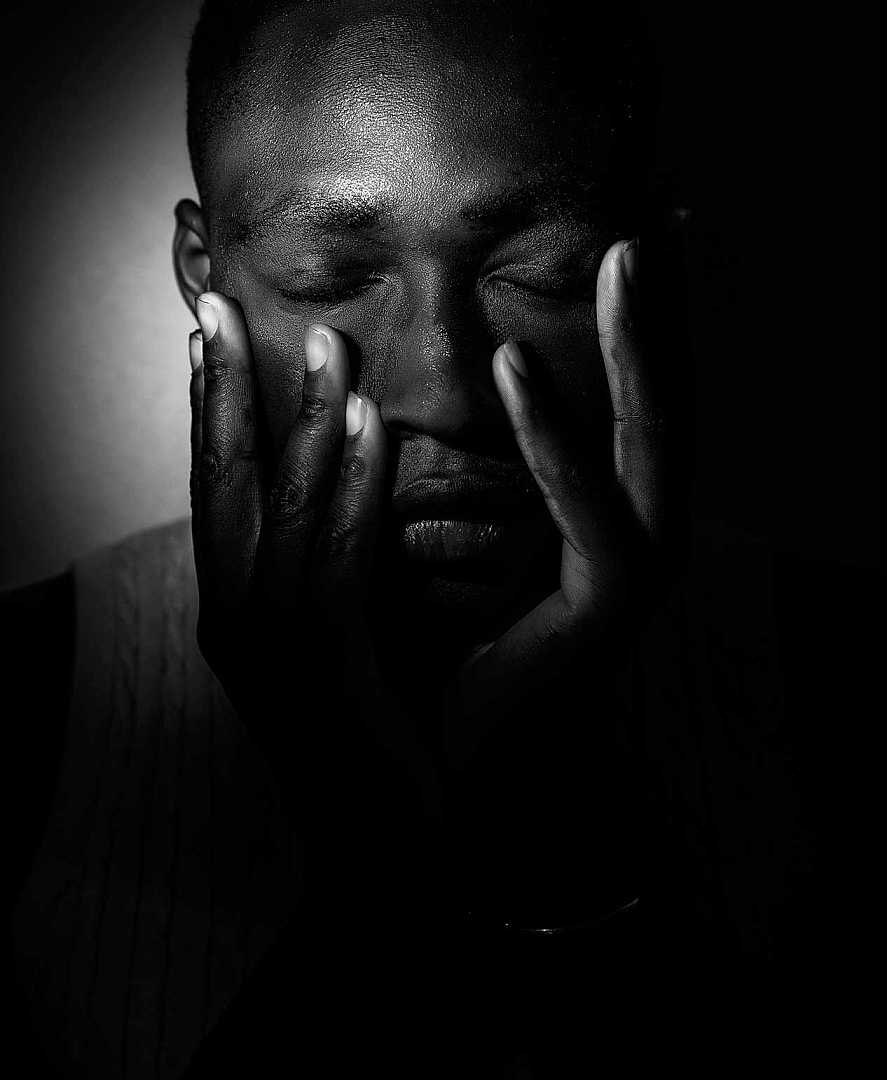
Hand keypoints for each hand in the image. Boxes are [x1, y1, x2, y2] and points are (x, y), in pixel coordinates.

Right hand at [188, 299, 440, 914]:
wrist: (403, 860)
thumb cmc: (387, 735)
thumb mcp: (348, 634)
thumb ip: (338, 560)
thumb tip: (357, 472)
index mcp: (236, 610)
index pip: (211, 491)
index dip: (206, 411)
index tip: (206, 338)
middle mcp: (233, 623)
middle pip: (215, 485)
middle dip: (218, 391)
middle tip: (219, 303)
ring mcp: (269, 652)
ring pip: (272, 511)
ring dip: (297, 418)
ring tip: (325, 337)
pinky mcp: (323, 673)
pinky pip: (332, 559)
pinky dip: (347, 486)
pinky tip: (371, 423)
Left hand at [443, 237, 670, 921]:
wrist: (448, 776)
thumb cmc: (442, 641)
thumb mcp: (443, 525)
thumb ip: (457, 450)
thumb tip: (415, 360)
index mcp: (609, 505)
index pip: (634, 389)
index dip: (641, 312)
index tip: (636, 225)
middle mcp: (642, 528)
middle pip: (671, 397)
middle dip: (670, 309)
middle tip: (662, 217)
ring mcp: (637, 569)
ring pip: (655, 440)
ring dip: (640, 346)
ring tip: (624, 255)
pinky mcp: (609, 611)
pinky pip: (588, 513)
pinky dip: (554, 437)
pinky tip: (515, 363)